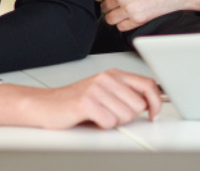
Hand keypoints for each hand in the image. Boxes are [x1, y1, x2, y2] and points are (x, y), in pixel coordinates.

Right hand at [0, 68, 161, 128]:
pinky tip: (90, 119)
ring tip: (98, 116)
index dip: (155, 101)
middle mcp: (107, 78)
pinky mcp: (86, 101)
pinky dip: (101, 126)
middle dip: (127, 116)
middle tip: (110, 115)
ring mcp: (96, 88)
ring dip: (112, 122)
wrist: (44, 105)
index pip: (147, 84)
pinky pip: (109, 122)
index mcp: (114, 74)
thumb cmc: (74, 102)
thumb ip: (125, 95)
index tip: (155, 113)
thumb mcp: (104, 93)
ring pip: (124, 115)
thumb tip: (151, 104)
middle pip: (137, 105)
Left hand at [91, 0, 199, 30]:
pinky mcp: (136, 20)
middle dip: (112, 6)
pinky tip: (135, 15)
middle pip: (104, 7)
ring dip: (117, 16)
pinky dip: (126, 23)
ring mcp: (128, 8)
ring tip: (130, 9)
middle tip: (125, 2)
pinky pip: (121, 27)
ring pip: (110, 19)